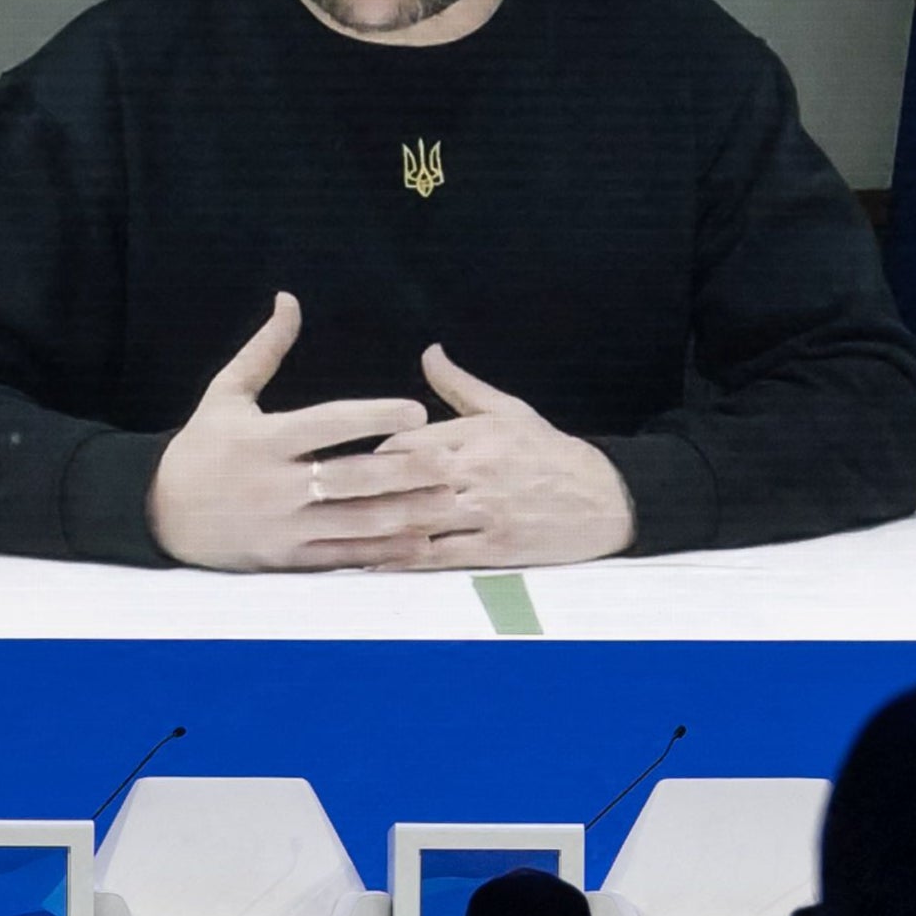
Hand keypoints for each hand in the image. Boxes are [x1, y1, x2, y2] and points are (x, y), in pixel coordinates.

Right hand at [145, 294, 432, 570]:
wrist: (156, 512)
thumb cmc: (200, 447)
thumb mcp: (225, 394)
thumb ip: (265, 350)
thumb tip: (290, 299)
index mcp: (263, 439)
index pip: (327, 424)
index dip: (374, 416)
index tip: (417, 409)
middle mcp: (274, 485)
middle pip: (351, 478)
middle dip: (405, 471)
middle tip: (450, 462)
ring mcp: (281, 527)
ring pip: (354, 522)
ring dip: (406, 513)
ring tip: (447, 501)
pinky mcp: (284, 559)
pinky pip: (342, 558)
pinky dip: (383, 553)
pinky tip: (419, 543)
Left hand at [291, 345, 635, 570]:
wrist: (606, 499)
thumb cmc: (551, 452)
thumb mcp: (510, 410)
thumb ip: (461, 386)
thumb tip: (429, 352)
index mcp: (475, 435)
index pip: (408, 440)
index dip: (369, 449)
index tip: (331, 453)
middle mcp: (476, 472)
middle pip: (403, 478)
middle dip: (355, 484)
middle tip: (309, 488)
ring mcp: (485, 512)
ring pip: (417, 518)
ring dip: (371, 524)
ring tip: (328, 528)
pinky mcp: (495, 548)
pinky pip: (441, 556)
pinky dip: (404, 561)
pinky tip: (373, 564)